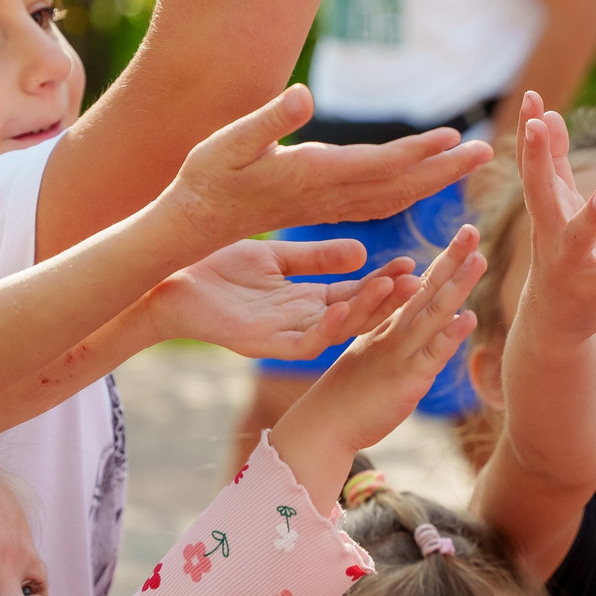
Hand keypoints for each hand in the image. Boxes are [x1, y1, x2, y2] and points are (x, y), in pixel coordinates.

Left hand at [149, 237, 418, 360]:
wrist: (170, 282)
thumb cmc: (218, 269)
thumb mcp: (278, 259)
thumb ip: (318, 256)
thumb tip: (363, 249)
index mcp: (307, 301)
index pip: (359, 292)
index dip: (388, 281)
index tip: (416, 264)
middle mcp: (303, 323)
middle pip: (359, 313)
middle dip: (392, 300)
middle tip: (425, 281)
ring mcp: (286, 337)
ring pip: (340, 329)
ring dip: (370, 310)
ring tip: (397, 288)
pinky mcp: (266, 346)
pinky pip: (306, 341)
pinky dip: (329, 326)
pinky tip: (346, 306)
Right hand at [168, 85, 491, 249]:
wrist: (193, 221)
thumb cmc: (206, 177)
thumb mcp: (229, 142)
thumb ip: (268, 120)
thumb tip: (302, 95)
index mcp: (312, 175)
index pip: (377, 165)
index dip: (417, 152)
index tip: (454, 138)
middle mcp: (328, 195)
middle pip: (399, 184)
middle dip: (444, 168)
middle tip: (487, 151)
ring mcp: (328, 205)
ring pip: (394, 196)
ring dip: (435, 179)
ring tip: (469, 160)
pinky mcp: (324, 207)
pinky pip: (379, 203)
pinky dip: (410, 191)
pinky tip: (427, 181)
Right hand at [270, 226, 484, 502]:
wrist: (325, 423)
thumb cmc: (351, 392)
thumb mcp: (377, 354)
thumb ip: (403, 335)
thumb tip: (439, 319)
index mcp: (388, 323)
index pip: (420, 285)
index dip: (444, 260)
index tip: (465, 233)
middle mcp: (394, 331)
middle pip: (427, 289)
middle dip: (451, 258)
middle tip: (471, 230)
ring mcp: (400, 352)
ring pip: (432, 314)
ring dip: (456, 286)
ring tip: (479, 259)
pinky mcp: (406, 378)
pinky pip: (431, 354)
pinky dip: (449, 336)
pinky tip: (468, 317)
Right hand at [511, 97, 595, 342]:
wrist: (550, 321)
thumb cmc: (556, 254)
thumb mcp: (555, 206)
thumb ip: (554, 162)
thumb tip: (551, 115)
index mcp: (545, 211)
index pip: (533, 167)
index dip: (532, 134)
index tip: (532, 97)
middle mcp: (550, 234)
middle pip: (539, 194)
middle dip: (536, 160)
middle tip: (536, 126)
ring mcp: (570, 263)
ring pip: (578, 238)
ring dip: (590, 218)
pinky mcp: (595, 291)